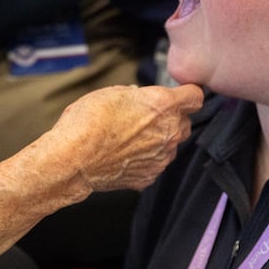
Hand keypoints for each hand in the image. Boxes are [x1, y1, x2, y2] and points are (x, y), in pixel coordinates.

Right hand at [43, 83, 203, 194]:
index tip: (180, 95)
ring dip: (158, 140)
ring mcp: (161, 157)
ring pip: (170, 145)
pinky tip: (124, 155)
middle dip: (171, 119)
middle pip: (185, 123)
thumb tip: (138, 97)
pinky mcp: (150, 176)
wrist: (74, 158)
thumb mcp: (111, 93)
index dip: (187, 94)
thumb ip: (135, 94)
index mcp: (163, 105)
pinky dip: (145, 160)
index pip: (195, 96)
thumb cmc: (88, 122)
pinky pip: (155, 164)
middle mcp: (168, 132)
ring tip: (130, 138)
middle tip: (147, 117)